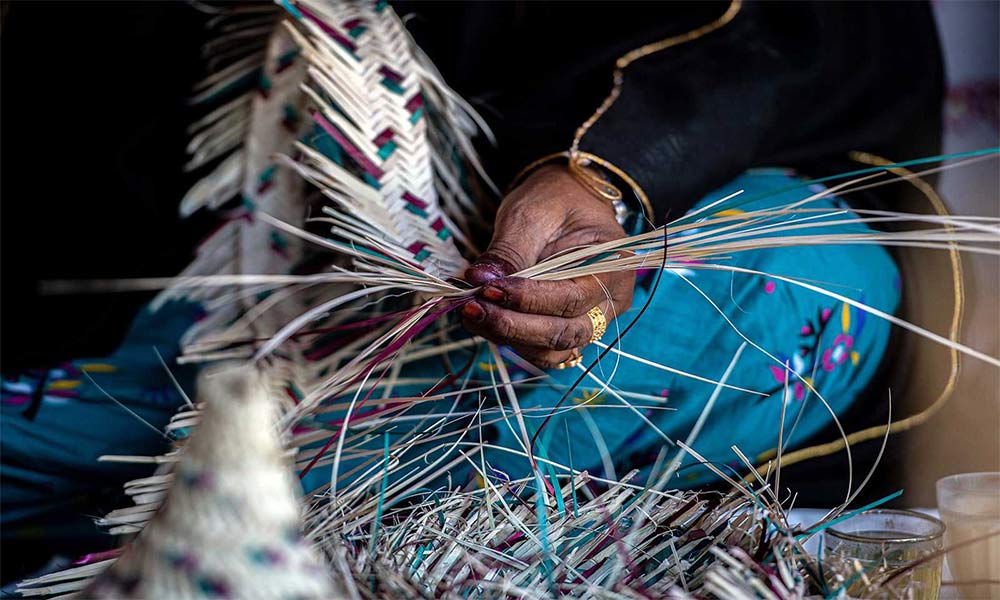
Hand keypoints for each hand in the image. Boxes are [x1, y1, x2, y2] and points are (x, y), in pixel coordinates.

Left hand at [461, 164, 634, 367]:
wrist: (570, 199)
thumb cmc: (557, 200)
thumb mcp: (531, 214)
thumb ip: (508, 251)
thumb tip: (478, 281)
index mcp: (612, 267)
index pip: (569, 299)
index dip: (526, 300)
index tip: (486, 290)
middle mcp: (610, 302)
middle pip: (564, 333)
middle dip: (513, 327)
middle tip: (471, 308)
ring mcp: (591, 320)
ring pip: (552, 350)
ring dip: (509, 339)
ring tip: (472, 314)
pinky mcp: (567, 327)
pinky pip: (542, 349)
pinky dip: (512, 341)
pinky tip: (485, 320)